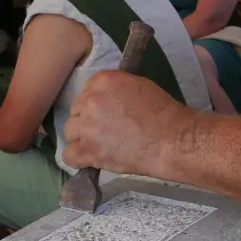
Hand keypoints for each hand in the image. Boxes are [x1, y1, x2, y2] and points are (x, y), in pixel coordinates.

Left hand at [62, 71, 190, 177]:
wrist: (171, 140)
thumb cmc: (162, 113)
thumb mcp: (138, 86)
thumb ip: (115, 89)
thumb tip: (103, 96)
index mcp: (103, 81)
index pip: (86, 91)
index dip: (95, 105)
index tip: (106, 114)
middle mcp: (90, 100)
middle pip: (76, 111)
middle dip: (88, 120)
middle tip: (107, 131)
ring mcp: (86, 125)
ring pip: (70, 131)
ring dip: (83, 139)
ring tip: (102, 146)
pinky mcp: (87, 149)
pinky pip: (69, 155)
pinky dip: (79, 159)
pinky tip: (91, 159)